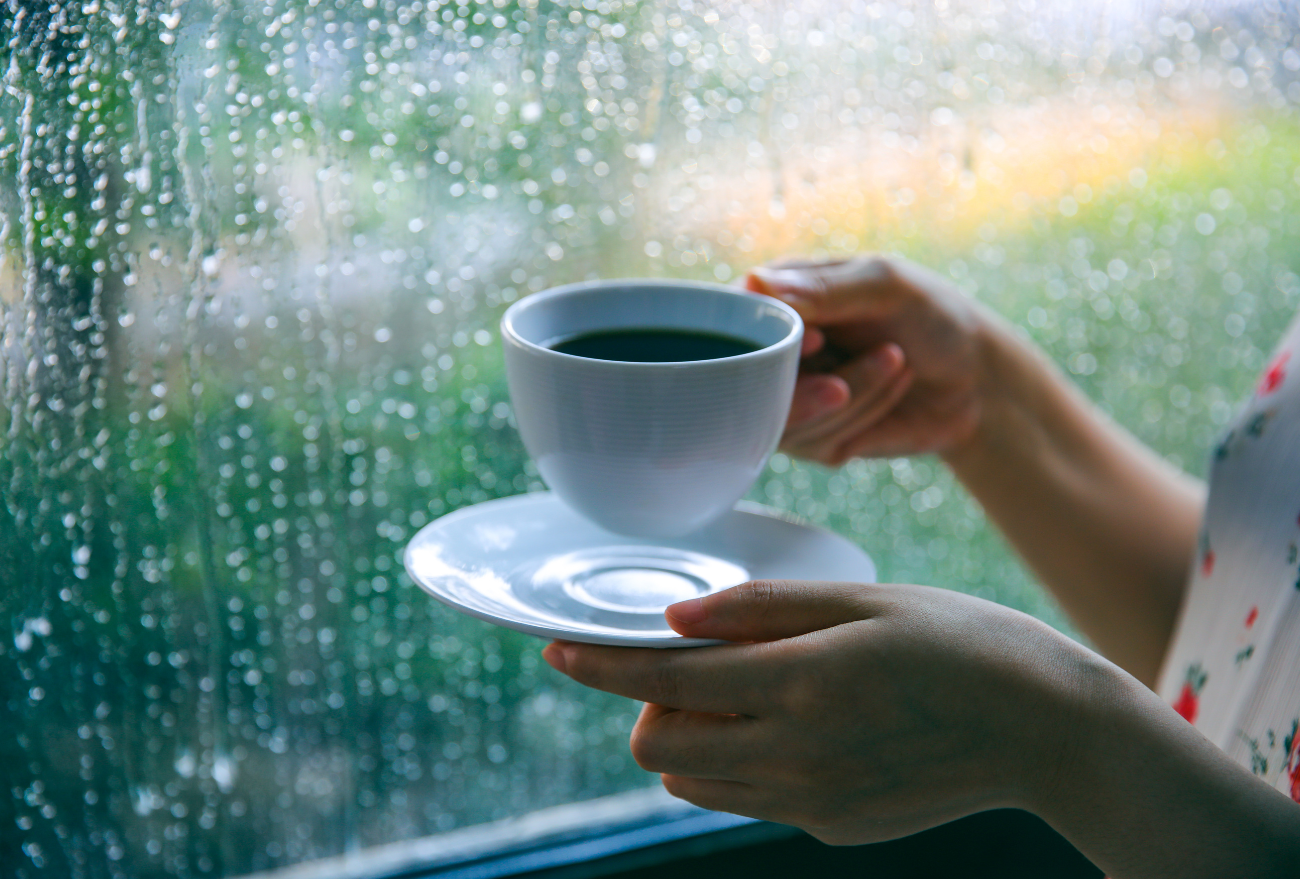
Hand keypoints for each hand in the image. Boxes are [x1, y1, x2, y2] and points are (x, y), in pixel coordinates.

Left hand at [541, 580, 1092, 844]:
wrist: (1047, 730)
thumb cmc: (961, 642)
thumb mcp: (865, 600)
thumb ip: (761, 610)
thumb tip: (676, 621)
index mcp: (802, 684)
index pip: (662, 682)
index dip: (598, 664)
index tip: (558, 648)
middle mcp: (796, 756)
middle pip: (657, 746)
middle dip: (647, 703)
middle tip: (694, 663)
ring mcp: (813, 803)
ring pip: (691, 782)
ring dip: (686, 736)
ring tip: (746, 691)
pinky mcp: (832, 828)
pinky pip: (746, 798)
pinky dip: (736, 762)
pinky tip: (795, 723)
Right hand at [747, 257, 987, 464]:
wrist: (976, 377)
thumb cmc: (930, 315)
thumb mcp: (885, 286)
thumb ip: (823, 289)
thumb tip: (753, 283)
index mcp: (776, 300)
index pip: (734, 325)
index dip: (764, 342)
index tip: (818, 341)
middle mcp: (772, 352)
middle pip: (747, 385)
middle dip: (807, 386)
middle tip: (847, 378)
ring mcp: (788, 399)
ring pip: (784, 420)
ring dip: (852, 396)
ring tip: (897, 363)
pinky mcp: (813, 438)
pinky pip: (816, 445)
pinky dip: (862, 420)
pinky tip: (892, 390)